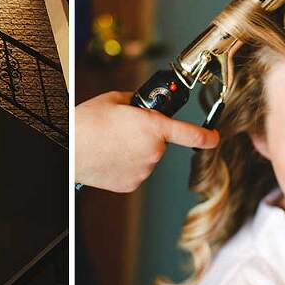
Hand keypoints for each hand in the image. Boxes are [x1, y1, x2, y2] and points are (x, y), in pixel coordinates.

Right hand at [75, 91, 219, 192]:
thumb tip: (140, 106)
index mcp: (154, 126)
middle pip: (159, 142)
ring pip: (146, 157)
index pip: (191, 133)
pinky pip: (135, 171)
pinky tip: (109, 157)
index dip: (207, 136)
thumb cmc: (87, 123)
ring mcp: (143, 170)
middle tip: (122, 130)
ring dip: (134, 151)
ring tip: (110, 143)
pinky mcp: (131, 184)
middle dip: (146, 135)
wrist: (69, 149)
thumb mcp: (114, 100)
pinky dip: (125, 165)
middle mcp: (153, 151)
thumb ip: (136, 102)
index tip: (215, 137)